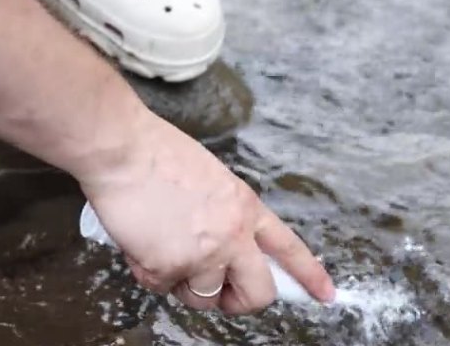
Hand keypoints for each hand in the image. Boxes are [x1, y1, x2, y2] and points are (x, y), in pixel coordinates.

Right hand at [79, 108, 334, 313]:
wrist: (125, 149)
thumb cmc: (159, 155)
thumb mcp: (212, 180)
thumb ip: (226, 215)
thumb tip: (226, 250)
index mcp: (245, 206)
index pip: (287, 247)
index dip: (308, 275)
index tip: (325, 295)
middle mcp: (231, 234)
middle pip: (258, 292)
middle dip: (239, 300)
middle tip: (221, 292)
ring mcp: (202, 254)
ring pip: (204, 296)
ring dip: (184, 281)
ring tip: (165, 243)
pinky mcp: (167, 268)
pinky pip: (163, 288)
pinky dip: (150, 271)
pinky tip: (143, 238)